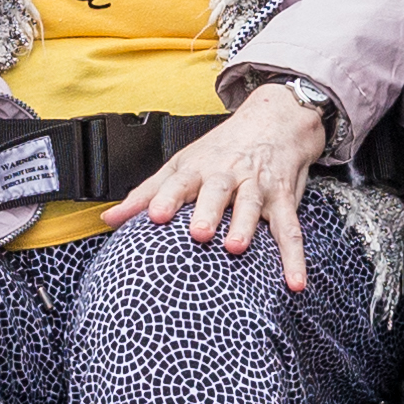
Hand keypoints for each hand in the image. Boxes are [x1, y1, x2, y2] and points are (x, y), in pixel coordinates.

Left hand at [111, 86, 330, 291]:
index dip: (165, 198)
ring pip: (251, 204)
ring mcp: (257, 186)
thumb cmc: (221, 150)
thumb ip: (146, 194)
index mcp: (198, 168)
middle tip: (198, 232)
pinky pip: (290, 229)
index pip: (178, 181)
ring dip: (245, 224)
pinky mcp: (283, 199)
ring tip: (236, 246)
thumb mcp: (181, 165)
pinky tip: (294, 281)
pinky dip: (294, 257)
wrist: (273, 122)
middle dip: (208, 210)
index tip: (153, 216)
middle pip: (216, 190)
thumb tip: (108, 219)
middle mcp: (227, 175)